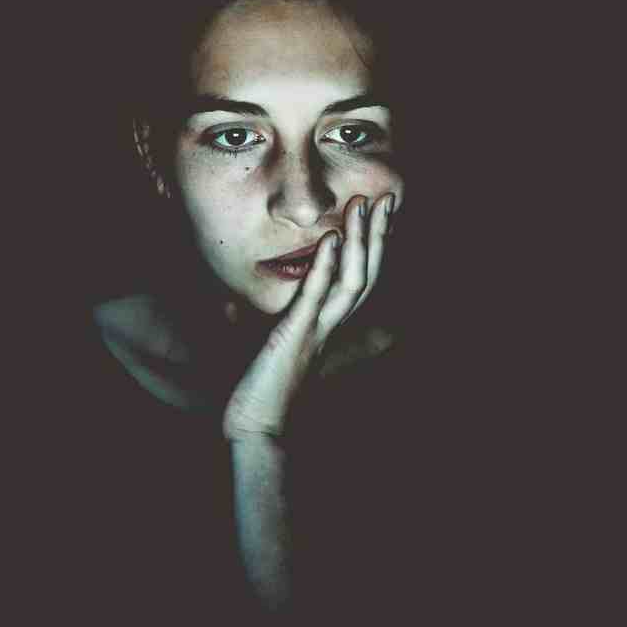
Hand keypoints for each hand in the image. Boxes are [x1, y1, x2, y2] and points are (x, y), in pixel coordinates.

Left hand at [223, 192, 394, 438]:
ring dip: (360, 241)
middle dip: (378, 235)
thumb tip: (238, 301)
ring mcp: (316, 331)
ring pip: (351, 281)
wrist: (255, 428)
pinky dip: (325, 266)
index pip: (357, 279)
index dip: (371, 247)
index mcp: (326, 326)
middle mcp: (330, 327)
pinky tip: (332, 238)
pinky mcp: (295, 336)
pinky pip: (315, 297)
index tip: (377, 215)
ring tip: (366, 206)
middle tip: (389, 199)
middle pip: (365, 274)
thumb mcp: (267, 345)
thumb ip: (268, 322)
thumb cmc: (260, 390)